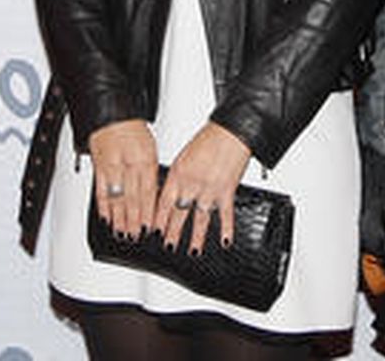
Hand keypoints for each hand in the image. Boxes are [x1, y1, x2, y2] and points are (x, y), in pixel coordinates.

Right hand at [88, 119, 157, 237]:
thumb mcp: (150, 150)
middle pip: (132, 198)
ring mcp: (111, 167)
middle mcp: (128, 164)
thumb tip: (154, 196)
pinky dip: (103, 206)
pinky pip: (100, 190)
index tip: (150, 227)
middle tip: (135, 236)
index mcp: (145, 160)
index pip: (148, 192)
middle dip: (134, 221)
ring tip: (121, 232)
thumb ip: (151, 173)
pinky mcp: (98, 167)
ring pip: (116, 198)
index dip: (149, 212)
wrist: (111, 115)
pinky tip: (106, 217)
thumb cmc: (132, 130)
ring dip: (119, 218)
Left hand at [154, 122, 250, 254]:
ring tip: (192, 251)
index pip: (163, 202)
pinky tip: (225, 241)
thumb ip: (177, 175)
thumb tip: (170, 190)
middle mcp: (192, 183)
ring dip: (195, 238)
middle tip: (168, 246)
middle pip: (179, 214)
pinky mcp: (227, 191)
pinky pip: (226, 215)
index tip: (153, 231)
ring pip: (200, 219)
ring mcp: (209, 189)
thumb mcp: (184, 155)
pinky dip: (226, 230)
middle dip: (172, 233)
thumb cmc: (208, 139)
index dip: (157, 219)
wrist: (231, 132)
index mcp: (178, 173)